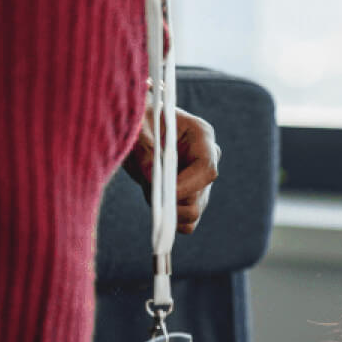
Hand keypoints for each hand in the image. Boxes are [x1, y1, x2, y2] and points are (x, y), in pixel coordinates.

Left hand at [122, 107, 220, 234]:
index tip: (162, 190)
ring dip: (167, 209)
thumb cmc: (137, 120)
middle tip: (147, 188)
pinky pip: (187, 222)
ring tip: (148, 189)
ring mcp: (199, 181)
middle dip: (172, 200)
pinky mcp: (190, 196)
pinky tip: (153, 200)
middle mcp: (206, 160)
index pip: (206, 168)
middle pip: (200, 196)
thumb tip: (151, 178)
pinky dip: (169, 220)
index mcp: (201, 137)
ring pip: (193, 212)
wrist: (135, 127)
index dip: (188, 184)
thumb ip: (143, 150)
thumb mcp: (136, 128)